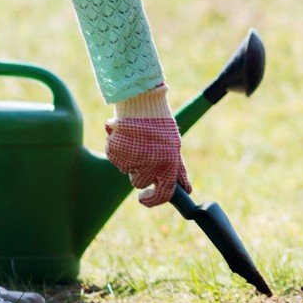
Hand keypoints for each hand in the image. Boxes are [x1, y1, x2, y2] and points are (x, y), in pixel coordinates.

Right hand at [105, 86, 189, 207]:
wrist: (142, 102)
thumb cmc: (161, 126)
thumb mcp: (174, 147)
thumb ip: (178, 170)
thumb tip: (187, 191)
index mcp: (169, 162)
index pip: (163, 193)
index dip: (153, 200)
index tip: (144, 198)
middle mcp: (151, 163)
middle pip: (139, 183)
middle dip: (140, 173)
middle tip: (143, 155)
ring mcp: (132, 158)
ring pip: (127, 171)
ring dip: (131, 162)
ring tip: (137, 142)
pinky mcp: (116, 152)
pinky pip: (117, 161)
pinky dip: (120, 152)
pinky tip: (127, 138)